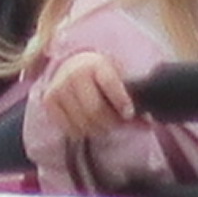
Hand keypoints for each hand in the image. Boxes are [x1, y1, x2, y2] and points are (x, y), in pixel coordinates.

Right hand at [22, 52, 141, 184]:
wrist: (70, 65)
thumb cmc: (100, 75)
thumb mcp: (116, 77)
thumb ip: (130, 98)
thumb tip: (148, 124)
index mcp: (97, 64)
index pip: (110, 83)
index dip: (121, 101)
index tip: (129, 114)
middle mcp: (75, 73)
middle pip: (96, 110)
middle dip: (112, 122)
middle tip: (120, 124)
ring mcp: (60, 87)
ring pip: (83, 123)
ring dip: (98, 130)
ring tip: (105, 125)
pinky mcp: (49, 101)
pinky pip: (70, 129)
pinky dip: (82, 132)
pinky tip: (88, 124)